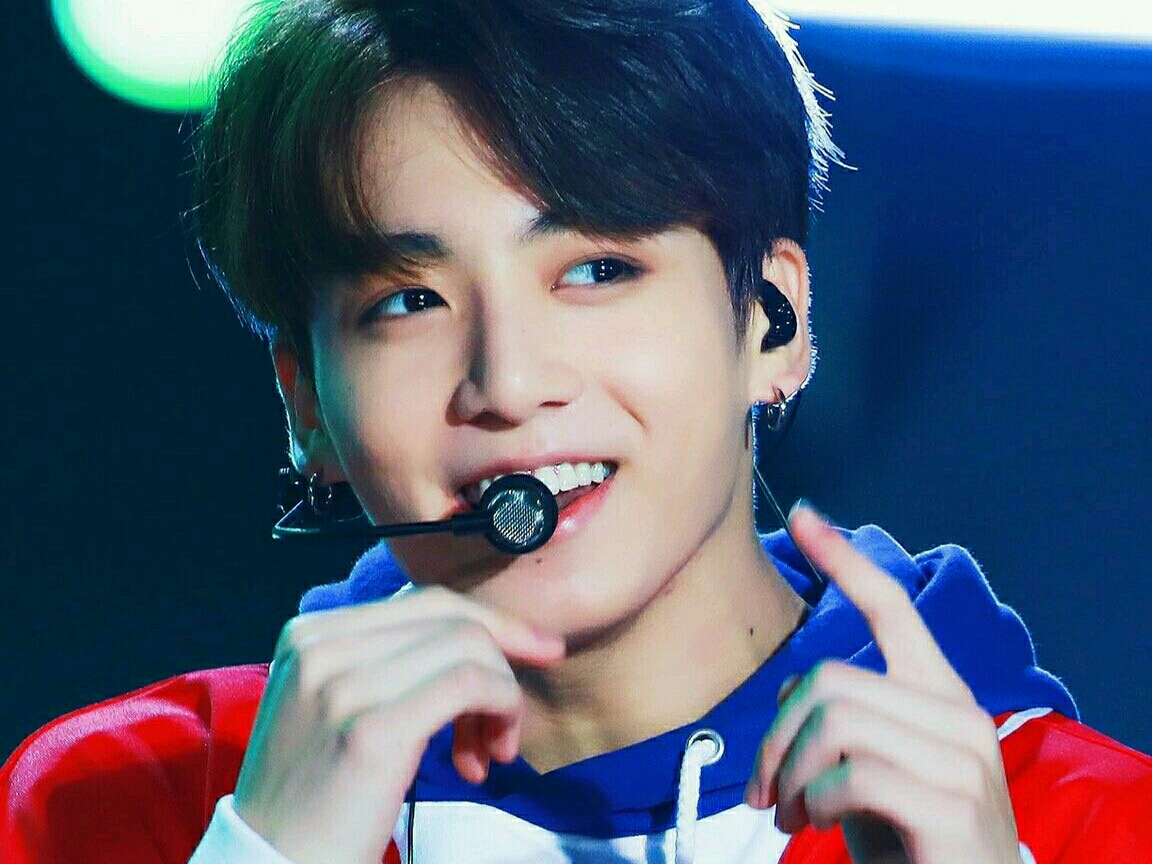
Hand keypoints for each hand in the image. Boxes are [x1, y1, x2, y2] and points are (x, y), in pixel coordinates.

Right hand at [232, 586, 563, 863]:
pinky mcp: (372, 729)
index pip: (421, 602)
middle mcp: (319, 647)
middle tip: (526, 695)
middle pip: (448, 615)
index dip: (486, 622)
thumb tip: (474, 636)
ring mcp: (343, 685)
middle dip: (507, 646)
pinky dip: (501, 707)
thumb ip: (385, 664)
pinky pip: (469, 684)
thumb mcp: (332, 708)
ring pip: (467, 646)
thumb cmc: (314, 799)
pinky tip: (491, 753)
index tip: (530, 648)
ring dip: (502, 695)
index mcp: (308, 635)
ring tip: (492, 749)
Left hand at [746, 507, 1020, 863]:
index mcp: (940, 695)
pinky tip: (811, 822)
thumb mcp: (871, 770)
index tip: (803, 516)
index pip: (893, 608)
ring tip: (785, 811)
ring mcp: (963, 759)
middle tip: (764, 787)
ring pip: (834, 720)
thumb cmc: (911, 839)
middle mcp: (960, 715)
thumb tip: (797, 689)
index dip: (845, 561)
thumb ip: (846, 720)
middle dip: (776, 735)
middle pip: (829, 678)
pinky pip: (850, 774)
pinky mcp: (953, 806)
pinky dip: (812, 799)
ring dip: (787, 772)